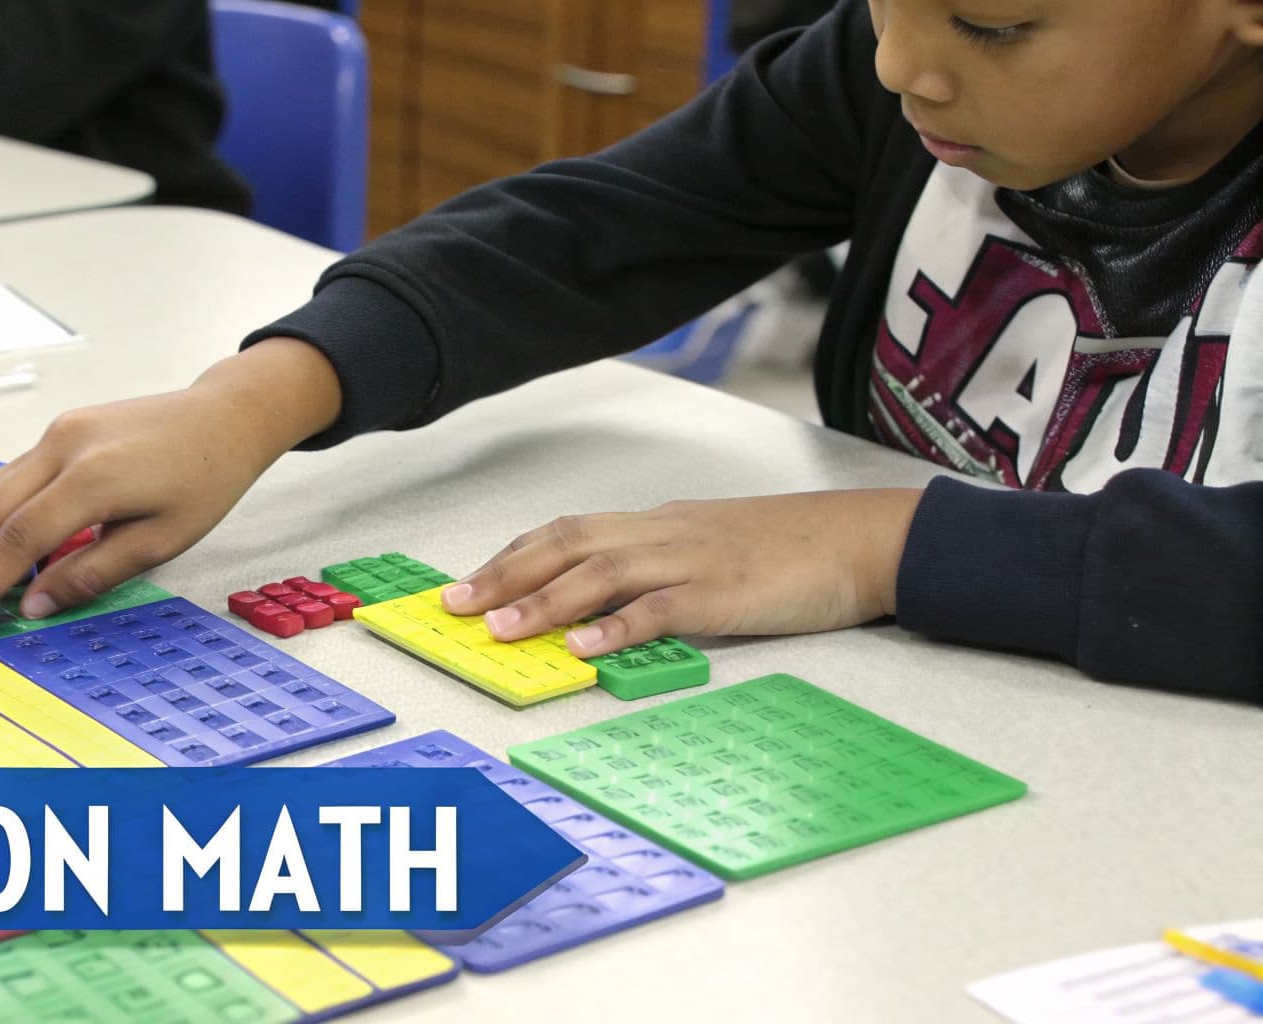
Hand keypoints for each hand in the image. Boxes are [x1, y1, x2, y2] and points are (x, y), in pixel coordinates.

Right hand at [0, 338, 342, 632]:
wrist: (225, 416)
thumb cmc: (205, 480)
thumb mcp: (159, 542)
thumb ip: (91, 573)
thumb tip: (34, 606)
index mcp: (92, 479)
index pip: (19, 540)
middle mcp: (64, 447)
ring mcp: (60, 431)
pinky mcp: (63, 426)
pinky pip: (17, 472)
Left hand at [442, 489, 923, 655]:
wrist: (865, 538)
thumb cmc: (790, 549)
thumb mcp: (710, 551)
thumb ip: (658, 573)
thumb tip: (602, 608)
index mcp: (656, 525)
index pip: (568, 531)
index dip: (513, 555)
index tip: (467, 582)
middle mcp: (664, 534)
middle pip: (568, 543)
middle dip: (506, 574)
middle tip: (456, 605)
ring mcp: (694, 561)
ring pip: (604, 572)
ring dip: (546, 602)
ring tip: (503, 630)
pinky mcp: (727, 594)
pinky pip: (664, 608)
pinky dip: (621, 627)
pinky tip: (588, 648)